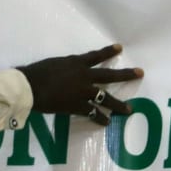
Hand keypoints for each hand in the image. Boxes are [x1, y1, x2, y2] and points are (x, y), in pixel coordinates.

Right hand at [18, 44, 141, 124]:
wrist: (30, 87)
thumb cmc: (36, 73)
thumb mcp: (53, 64)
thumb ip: (63, 67)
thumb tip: (64, 71)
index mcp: (76, 63)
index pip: (95, 55)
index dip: (108, 51)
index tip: (120, 48)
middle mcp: (83, 76)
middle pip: (109, 75)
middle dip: (125, 75)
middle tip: (140, 73)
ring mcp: (82, 92)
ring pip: (105, 98)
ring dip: (118, 105)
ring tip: (128, 110)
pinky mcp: (77, 106)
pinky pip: (92, 113)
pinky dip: (99, 118)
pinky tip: (107, 122)